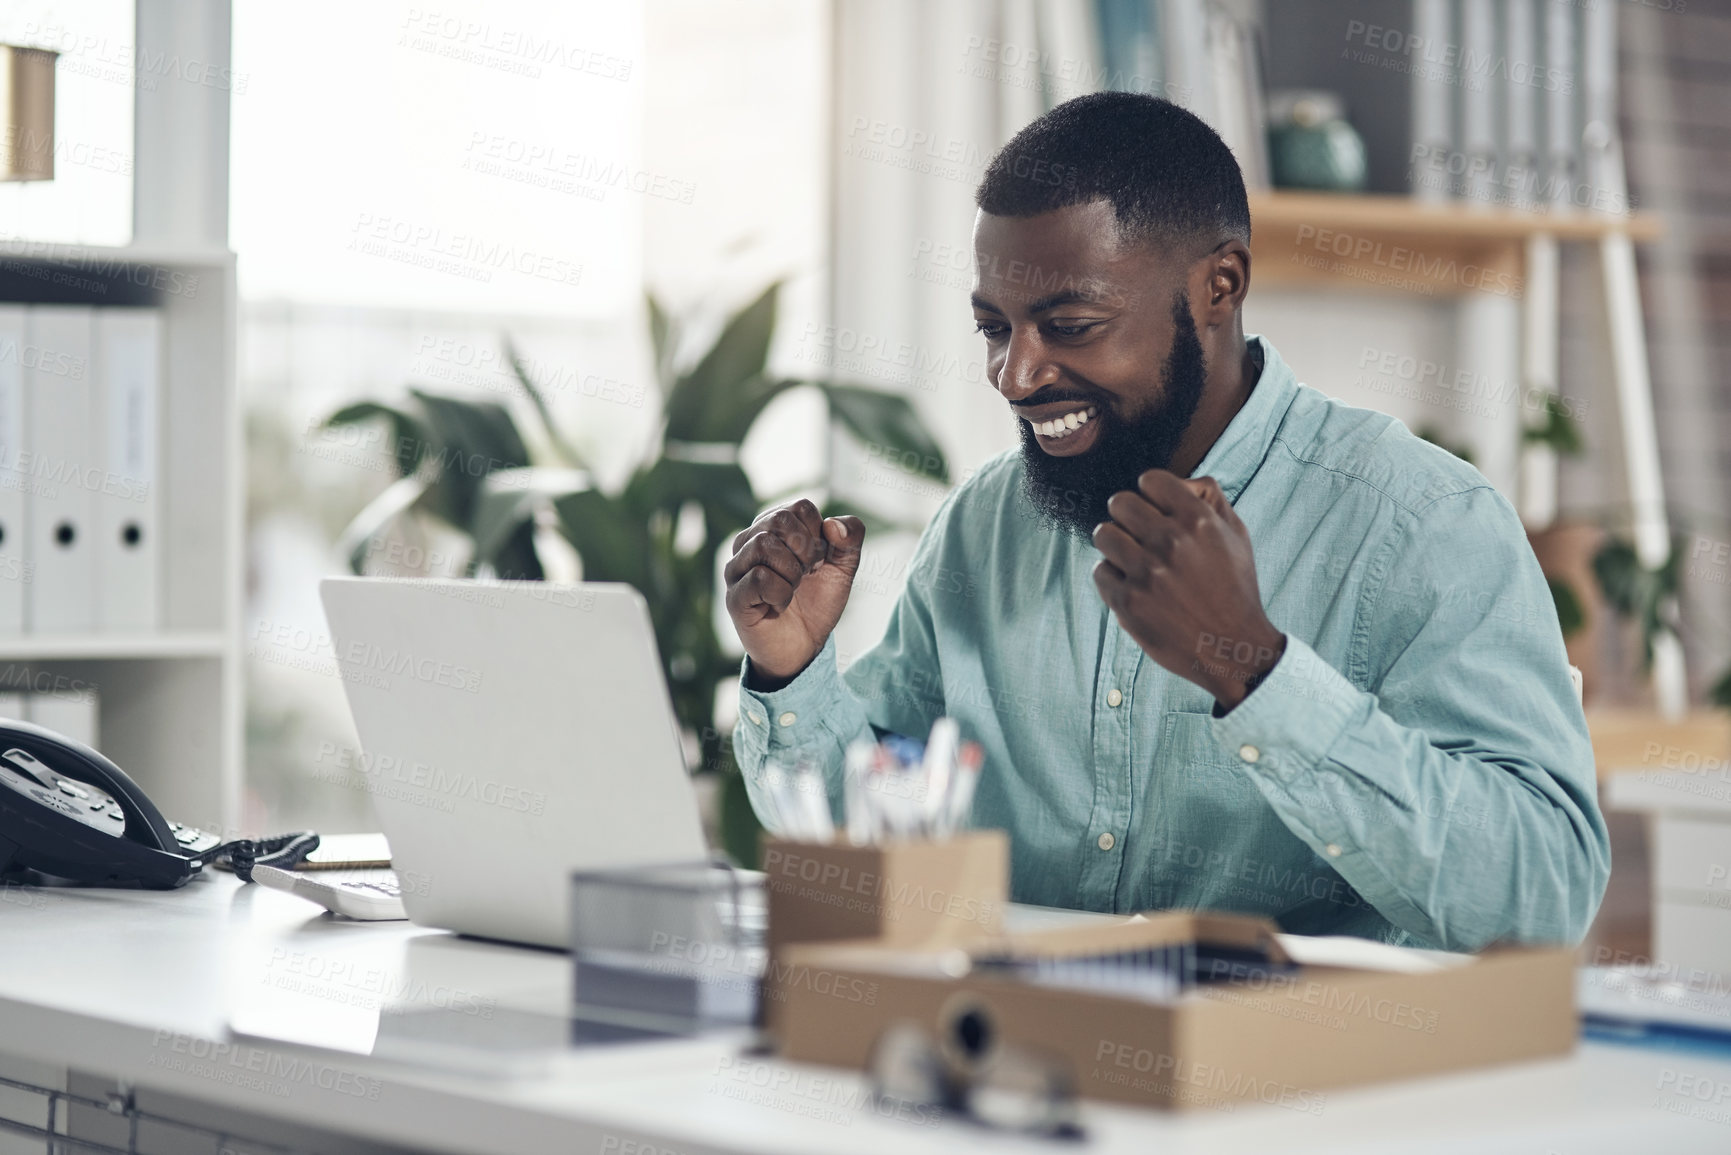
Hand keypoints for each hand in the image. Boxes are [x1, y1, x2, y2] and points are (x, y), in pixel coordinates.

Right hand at [724, 499, 865, 687]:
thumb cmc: (816, 602)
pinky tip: (779, 606)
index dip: (818, 534)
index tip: (817, 561)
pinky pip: (759, 578)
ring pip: (764, 545)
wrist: (805, 647)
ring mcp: (737, 568)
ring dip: (792, 572)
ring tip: (792, 589)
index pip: (800, 507)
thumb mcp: (843, 568)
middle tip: (806, 575)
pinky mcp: (734, 596)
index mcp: (774, 528)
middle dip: (806, 550)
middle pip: (779, 519)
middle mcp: (749, 542)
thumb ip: (850, 539)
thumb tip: (833, 524)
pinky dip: (781, 594)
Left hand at [1091, 471, 1284, 710]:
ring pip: (1103, 534)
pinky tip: (1134, 587)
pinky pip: (1100, 571)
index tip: (1155, 511)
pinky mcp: (1128, 602)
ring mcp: (1146, 572)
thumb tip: (1179, 481)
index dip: (1150, 494)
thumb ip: (1209, 498)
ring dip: (1115, 545)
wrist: (1231, 647)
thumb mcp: (1236, 534)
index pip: (1150, 480)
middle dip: (1128, 517)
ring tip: (1133, 560)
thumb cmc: (1234, 589)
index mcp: (1198, 520)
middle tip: (1139, 535)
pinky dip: (1113, 578)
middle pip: (1119, 503)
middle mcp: (1171, 542)